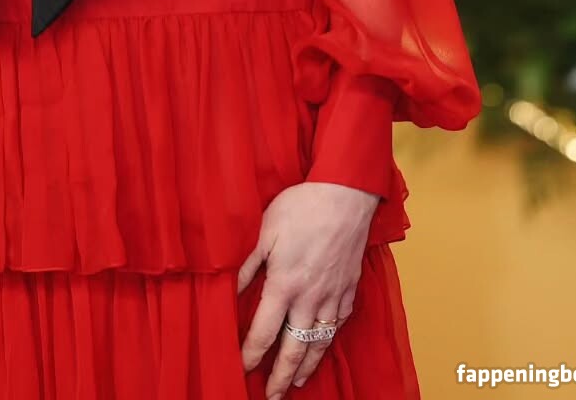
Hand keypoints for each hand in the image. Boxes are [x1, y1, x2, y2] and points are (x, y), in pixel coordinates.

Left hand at [237, 180, 378, 395]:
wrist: (345, 196)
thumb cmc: (301, 208)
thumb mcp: (264, 231)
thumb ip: (246, 265)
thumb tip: (227, 289)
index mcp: (284, 285)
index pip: (263, 333)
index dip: (251, 355)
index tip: (241, 369)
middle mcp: (310, 299)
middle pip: (293, 349)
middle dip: (280, 377)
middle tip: (270, 396)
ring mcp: (333, 297)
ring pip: (318, 344)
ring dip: (306, 367)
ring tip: (296, 383)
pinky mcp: (349, 291)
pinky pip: (338, 325)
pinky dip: (328, 343)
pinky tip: (322, 347)